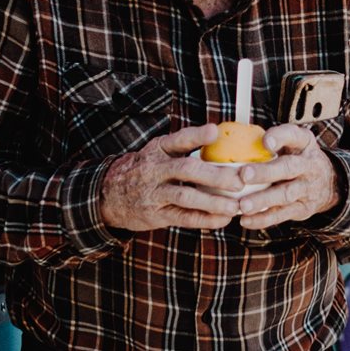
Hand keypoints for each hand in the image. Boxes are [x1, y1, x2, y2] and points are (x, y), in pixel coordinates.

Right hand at [101, 124, 244, 232]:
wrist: (109, 195)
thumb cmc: (145, 170)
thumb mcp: (157, 152)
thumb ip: (183, 146)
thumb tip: (220, 135)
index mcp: (158, 149)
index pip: (178, 139)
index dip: (196, 135)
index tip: (215, 132)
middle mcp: (155, 169)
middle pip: (187, 169)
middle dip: (216, 175)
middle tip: (240, 180)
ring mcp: (154, 192)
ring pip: (186, 195)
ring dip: (213, 201)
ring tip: (236, 206)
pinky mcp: (156, 214)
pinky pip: (183, 217)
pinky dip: (204, 219)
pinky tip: (223, 219)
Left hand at [235, 123, 340, 230]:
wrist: (329, 184)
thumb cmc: (298, 158)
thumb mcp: (293, 143)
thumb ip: (271, 140)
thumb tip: (232, 138)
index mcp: (304, 143)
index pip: (294, 136)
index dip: (280, 138)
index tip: (265, 141)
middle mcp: (308, 165)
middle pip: (288, 167)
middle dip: (266, 172)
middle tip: (244, 175)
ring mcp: (306, 188)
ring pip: (285, 194)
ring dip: (263, 200)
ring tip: (243, 205)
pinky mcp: (303, 208)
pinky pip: (282, 214)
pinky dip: (263, 219)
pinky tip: (246, 220)